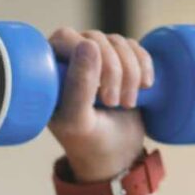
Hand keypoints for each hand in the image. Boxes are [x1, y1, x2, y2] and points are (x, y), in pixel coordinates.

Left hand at [45, 28, 154, 180]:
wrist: (115, 156)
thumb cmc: (88, 142)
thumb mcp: (79, 120)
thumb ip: (79, 86)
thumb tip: (87, 43)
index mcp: (49, 70)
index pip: (66, 38)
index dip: (90, 59)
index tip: (101, 94)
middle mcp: (70, 59)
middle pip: (96, 38)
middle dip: (114, 69)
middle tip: (114, 103)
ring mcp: (97, 58)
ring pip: (118, 42)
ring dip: (130, 71)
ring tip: (127, 103)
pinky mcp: (121, 62)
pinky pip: (136, 46)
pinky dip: (144, 65)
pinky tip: (145, 87)